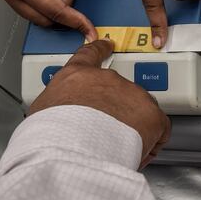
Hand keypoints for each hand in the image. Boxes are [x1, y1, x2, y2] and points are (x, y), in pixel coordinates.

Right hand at [29, 40, 170, 168]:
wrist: (73, 152)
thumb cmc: (52, 138)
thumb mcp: (41, 114)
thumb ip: (57, 107)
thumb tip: (58, 119)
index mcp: (77, 76)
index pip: (90, 54)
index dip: (100, 49)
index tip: (107, 46)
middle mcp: (108, 80)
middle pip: (118, 91)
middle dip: (115, 110)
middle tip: (105, 133)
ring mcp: (133, 95)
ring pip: (139, 110)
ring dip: (131, 127)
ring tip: (117, 148)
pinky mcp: (153, 115)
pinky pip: (159, 129)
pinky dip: (151, 142)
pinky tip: (137, 154)